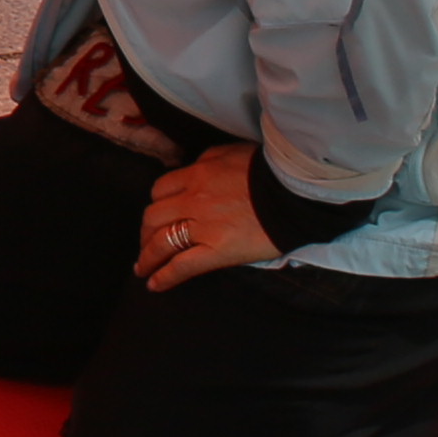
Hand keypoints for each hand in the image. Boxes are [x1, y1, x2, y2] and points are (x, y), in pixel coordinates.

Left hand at [134, 141, 267, 292]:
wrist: (295, 192)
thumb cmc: (269, 170)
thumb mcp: (233, 152)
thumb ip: (208, 159)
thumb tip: (196, 167)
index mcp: (196, 174)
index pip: (161, 190)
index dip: (155, 205)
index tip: (155, 216)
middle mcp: (193, 200)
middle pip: (153, 217)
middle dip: (145, 232)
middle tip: (146, 243)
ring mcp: (203, 227)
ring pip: (161, 242)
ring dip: (147, 256)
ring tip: (142, 268)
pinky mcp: (217, 251)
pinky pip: (182, 266)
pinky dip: (164, 277)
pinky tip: (154, 284)